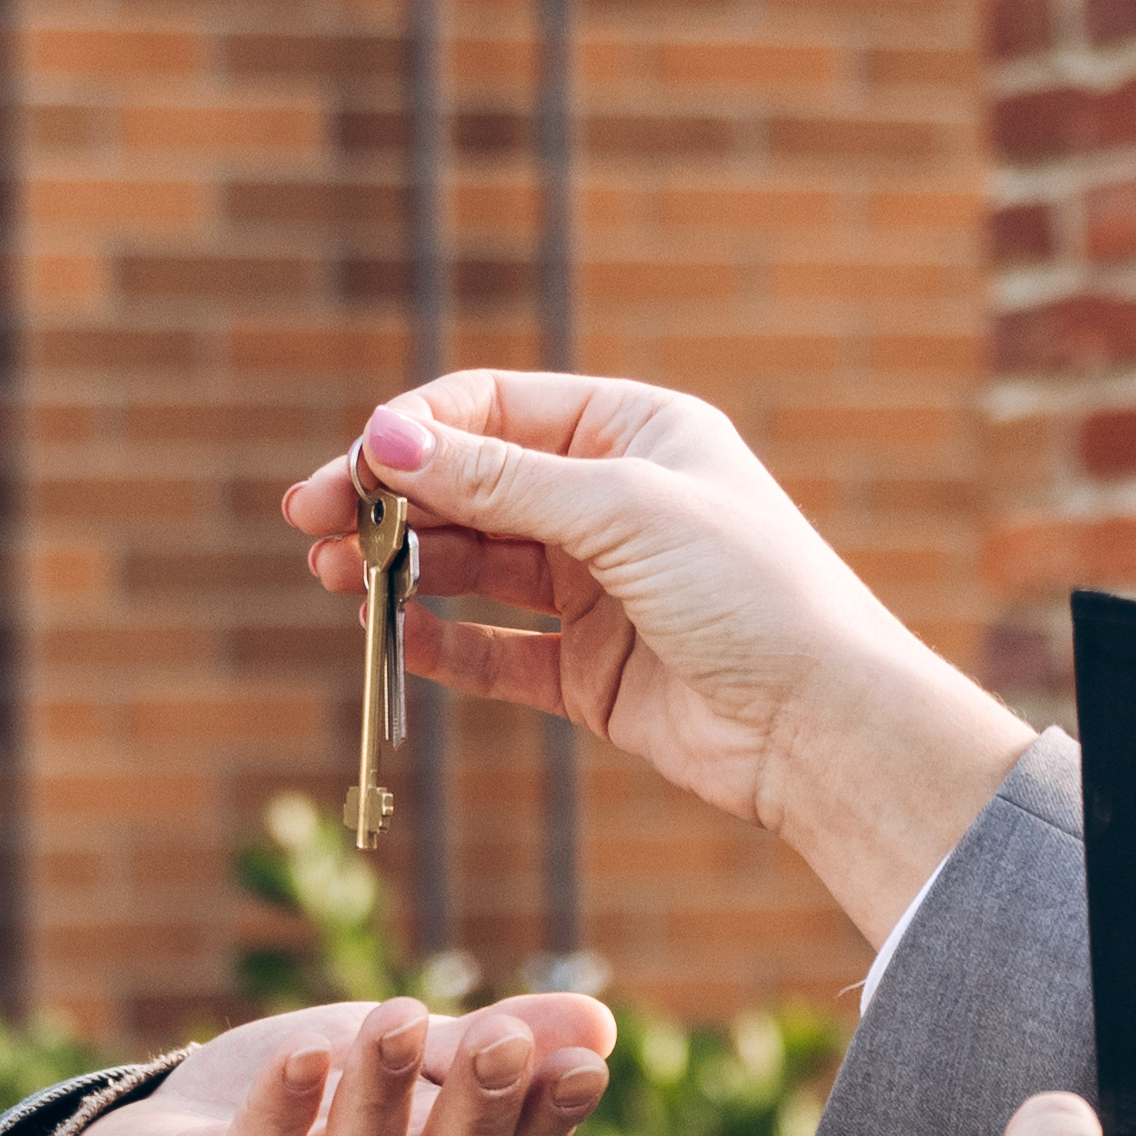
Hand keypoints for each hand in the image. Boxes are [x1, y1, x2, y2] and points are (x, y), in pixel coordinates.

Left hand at [60, 993, 619, 1135]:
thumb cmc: (294, 1111)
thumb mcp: (395, 1066)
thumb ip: (482, 1050)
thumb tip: (602, 1026)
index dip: (547, 1116)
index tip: (585, 1064)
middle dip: (479, 1109)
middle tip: (506, 1039)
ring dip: (380, 1097)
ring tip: (399, 1018)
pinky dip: (280, 1114)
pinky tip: (305, 1055)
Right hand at [273, 376, 1034, 954]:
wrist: (824, 725)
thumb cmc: (751, 592)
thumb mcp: (620, 511)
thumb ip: (498, 480)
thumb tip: (388, 435)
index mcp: (635, 432)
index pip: (495, 409)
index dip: (415, 433)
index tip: (351, 470)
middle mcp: (614, 502)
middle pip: (472, 486)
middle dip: (391, 503)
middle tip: (311, 526)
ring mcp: (600, 588)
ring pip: (474, 566)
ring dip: (404, 569)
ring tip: (338, 581)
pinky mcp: (591, 671)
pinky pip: (496, 649)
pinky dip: (443, 643)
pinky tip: (395, 641)